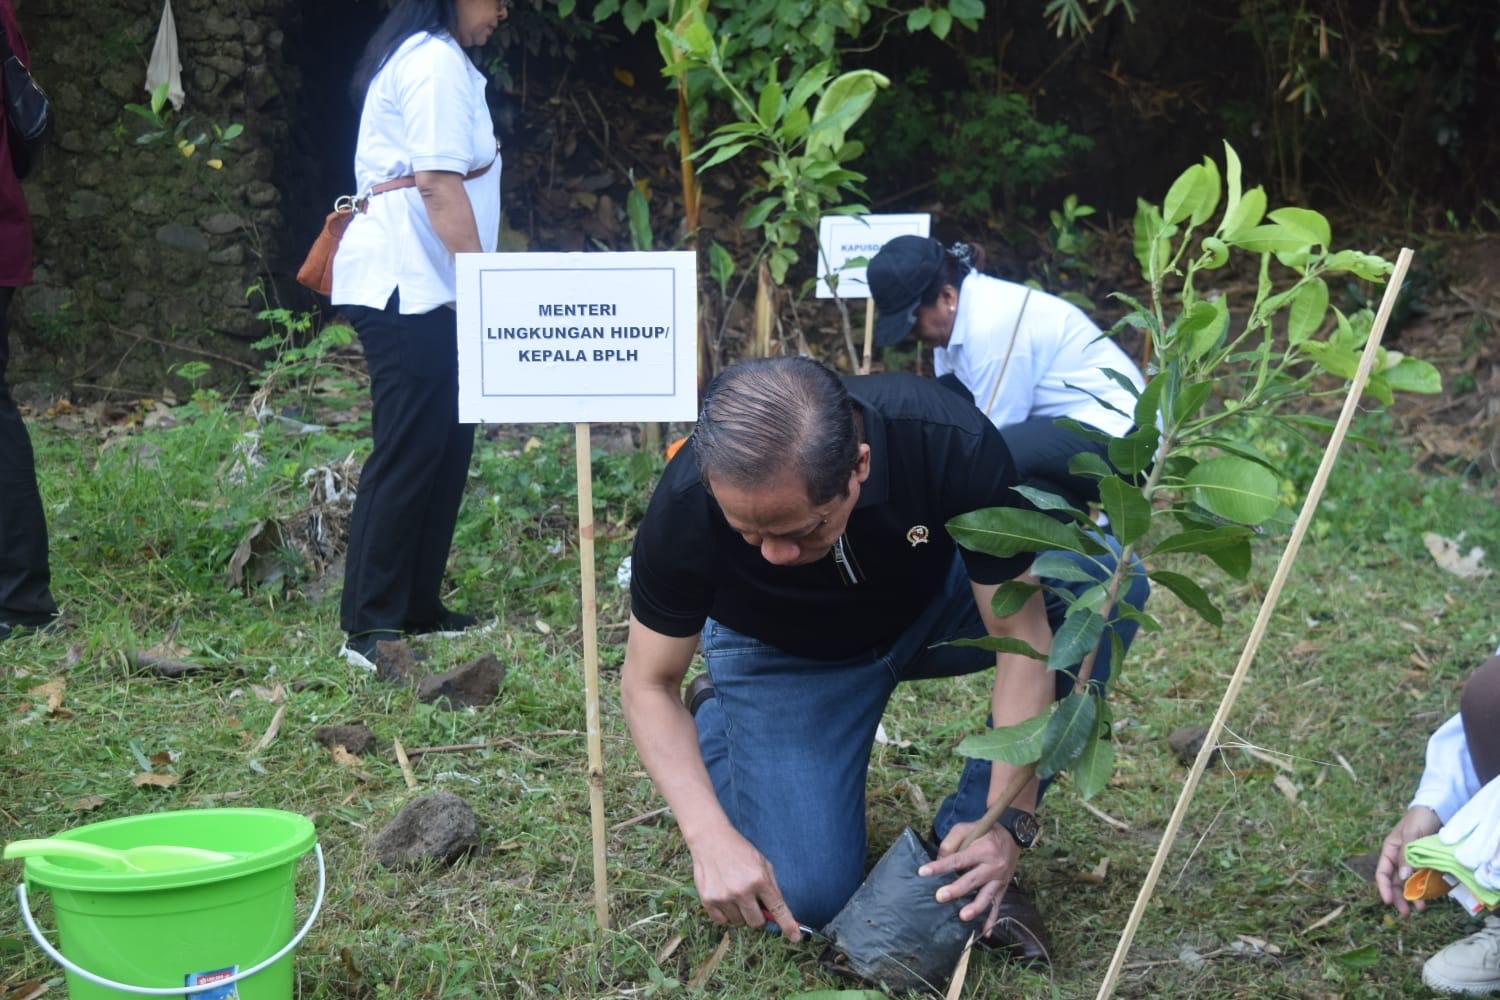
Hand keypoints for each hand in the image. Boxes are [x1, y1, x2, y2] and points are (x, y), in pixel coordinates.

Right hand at [689, 825, 801, 941]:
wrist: (710, 840)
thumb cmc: (740, 851)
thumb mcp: (763, 863)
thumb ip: (772, 887)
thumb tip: (778, 912)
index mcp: (759, 880)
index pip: (778, 909)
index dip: (788, 925)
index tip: (795, 937)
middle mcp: (742, 891)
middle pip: (757, 923)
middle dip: (758, 916)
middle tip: (753, 903)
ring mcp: (724, 897)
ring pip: (739, 923)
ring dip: (740, 914)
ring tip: (735, 895)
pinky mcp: (708, 900)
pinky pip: (722, 922)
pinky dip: (726, 914)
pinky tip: (724, 897)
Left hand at [918, 821, 1019, 931]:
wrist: (1013, 835)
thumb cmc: (985, 831)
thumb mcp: (967, 827)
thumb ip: (951, 842)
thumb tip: (939, 861)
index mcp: (982, 849)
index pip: (958, 860)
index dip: (940, 866)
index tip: (923, 872)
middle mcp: (993, 865)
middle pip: (972, 880)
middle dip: (956, 890)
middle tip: (939, 897)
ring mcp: (999, 879)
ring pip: (986, 896)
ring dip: (975, 908)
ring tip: (962, 917)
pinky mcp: (1003, 888)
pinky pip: (997, 905)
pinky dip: (992, 920)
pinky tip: (984, 933)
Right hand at [1376, 806, 1441, 915]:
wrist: (1437, 810)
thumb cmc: (1419, 819)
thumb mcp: (1412, 835)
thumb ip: (1407, 856)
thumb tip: (1402, 878)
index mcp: (1390, 850)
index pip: (1382, 872)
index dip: (1384, 888)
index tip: (1389, 901)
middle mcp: (1399, 858)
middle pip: (1394, 882)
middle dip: (1399, 897)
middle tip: (1406, 913)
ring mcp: (1412, 861)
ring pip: (1408, 883)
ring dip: (1412, 896)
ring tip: (1421, 908)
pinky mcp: (1425, 863)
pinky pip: (1422, 879)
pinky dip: (1425, 888)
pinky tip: (1430, 896)